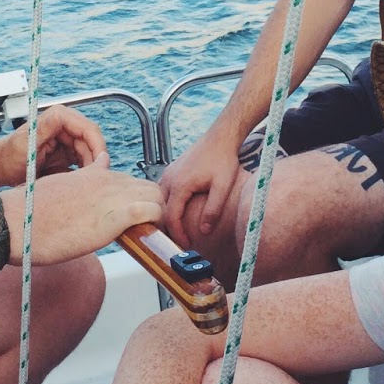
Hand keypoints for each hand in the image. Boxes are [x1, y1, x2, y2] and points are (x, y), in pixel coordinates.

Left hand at [0, 103, 106, 182]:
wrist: (2, 168)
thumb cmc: (10, 156)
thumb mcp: (26, 143)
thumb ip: (45, 129)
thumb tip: (61, 116)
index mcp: (58, 117)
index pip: (88, 128)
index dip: (97, 146)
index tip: (99, 165)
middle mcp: (66, 124)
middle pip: (92, 142)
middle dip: (95, 161)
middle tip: (92, 180)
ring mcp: (68, 138)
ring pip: (91, 153)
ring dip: (90, 168)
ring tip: (83, 184)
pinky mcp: (69, 152)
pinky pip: (84, 161)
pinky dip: (84, 172)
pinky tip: (77, 183)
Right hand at [27, 155, 161, 264]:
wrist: (13, 221)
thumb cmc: (29, 212)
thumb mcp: (60, 187)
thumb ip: (83, 181)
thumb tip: (97, 174)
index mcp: (95, 174)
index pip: (132, 182)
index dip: (137, 200)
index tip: (134, 218)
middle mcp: (107, 181)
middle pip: (150, 187)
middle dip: (153, 208)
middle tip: (143, 231)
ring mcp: (111, 196)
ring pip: (156, 196)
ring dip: (156, 216)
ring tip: (144, 237)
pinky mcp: (113, 217)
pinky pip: (150, 211)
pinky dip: (154, 223)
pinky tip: (144, 237)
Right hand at [158, 128, 246, 248]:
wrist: (220, 137)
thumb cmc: (223, 159)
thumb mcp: (222, 187)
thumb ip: (213, 210)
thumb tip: (204, 231)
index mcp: (180, 185)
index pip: (171, 217)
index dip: (178, 235)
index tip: (186, 246)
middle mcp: (169, 179)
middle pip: (161, 211)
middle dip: (169, 229)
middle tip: (180, 243)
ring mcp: (168, 173)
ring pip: (160, 202)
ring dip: (166, 217)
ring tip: (178, 231)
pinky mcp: (172, 170)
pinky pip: (163, 192)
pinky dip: (167, 205)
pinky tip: (177, 212)